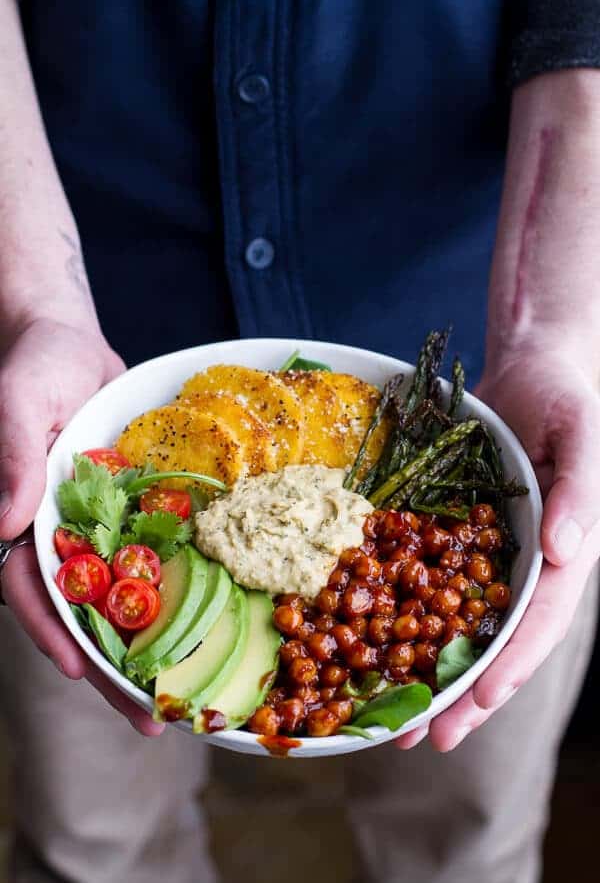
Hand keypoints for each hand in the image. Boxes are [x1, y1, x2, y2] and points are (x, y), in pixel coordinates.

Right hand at [0, 317, 163, 735]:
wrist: (74, 342)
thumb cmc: (37, 364)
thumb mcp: (22, 401)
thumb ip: (13, 456)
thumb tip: (1, 525)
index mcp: (23, 519)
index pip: (28, 590)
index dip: (50, 632)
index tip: (79, 671)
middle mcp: (61, 535)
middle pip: (82, 612)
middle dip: (111, 666)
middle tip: (148, 718)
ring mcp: (100, 528)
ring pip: (122, 596)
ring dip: (150, 645)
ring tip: (184, 697)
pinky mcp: (135, 514)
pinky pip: (155, 557)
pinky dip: (177, 591)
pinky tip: (212, 623)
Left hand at [396, 345, 599, 750]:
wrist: (532, 365)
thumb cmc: (567, 397)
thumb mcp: (582, 435)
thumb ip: (580, 494)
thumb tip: (564, 555)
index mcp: (565, 554)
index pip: (541, 621)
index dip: (513, 662)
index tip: (478, 697)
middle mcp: (527, 566)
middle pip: (498, 642)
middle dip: (466, 694)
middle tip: (427, 739)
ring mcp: (491, 555)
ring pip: (462, 627)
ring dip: (432, 674)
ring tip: (396, 723)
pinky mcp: (458, 537)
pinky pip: (432, 585)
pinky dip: (408, 620)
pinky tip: (376, 648)